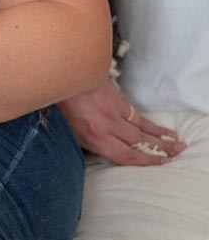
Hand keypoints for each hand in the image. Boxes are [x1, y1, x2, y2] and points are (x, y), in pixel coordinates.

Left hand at [59, 80, 184, 165]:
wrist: (63, 76)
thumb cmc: (63, 108)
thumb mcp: (72, 132)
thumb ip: (93, 144)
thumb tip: (110, 153)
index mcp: (96, 136)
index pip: (126, 155)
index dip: (146, 161)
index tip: (161, 163)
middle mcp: (109, 124)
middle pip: (140, 140)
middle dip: (160, 148)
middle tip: (176, 153)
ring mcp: (115, 108)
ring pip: (142, 125)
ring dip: (160, 134)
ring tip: (175, 140)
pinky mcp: (117, 96)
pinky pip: (135, 112)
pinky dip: (146, 120)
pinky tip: (154, 125)